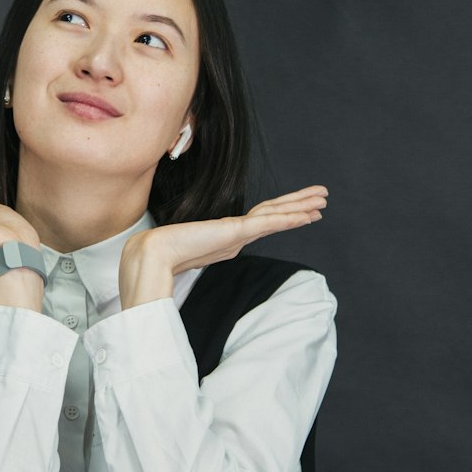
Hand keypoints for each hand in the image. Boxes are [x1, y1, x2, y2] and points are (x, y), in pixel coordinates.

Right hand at [118, 185, 327, 307]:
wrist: (149, 257)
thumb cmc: (162, 263)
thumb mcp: (190, 267)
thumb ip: (199, 268)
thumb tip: (199, 276)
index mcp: (227, 239)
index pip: (262, 223)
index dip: (283, 215)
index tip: (304, 213)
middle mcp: (234, 231)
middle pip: (273, 212)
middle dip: (299, 203)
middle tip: (322, 196)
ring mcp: (235, 229)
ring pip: (276, 213)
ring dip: (301, 205)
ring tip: (322, 198)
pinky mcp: (234, 231)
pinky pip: (268, 224)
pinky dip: (289, 218)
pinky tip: (306, 216)